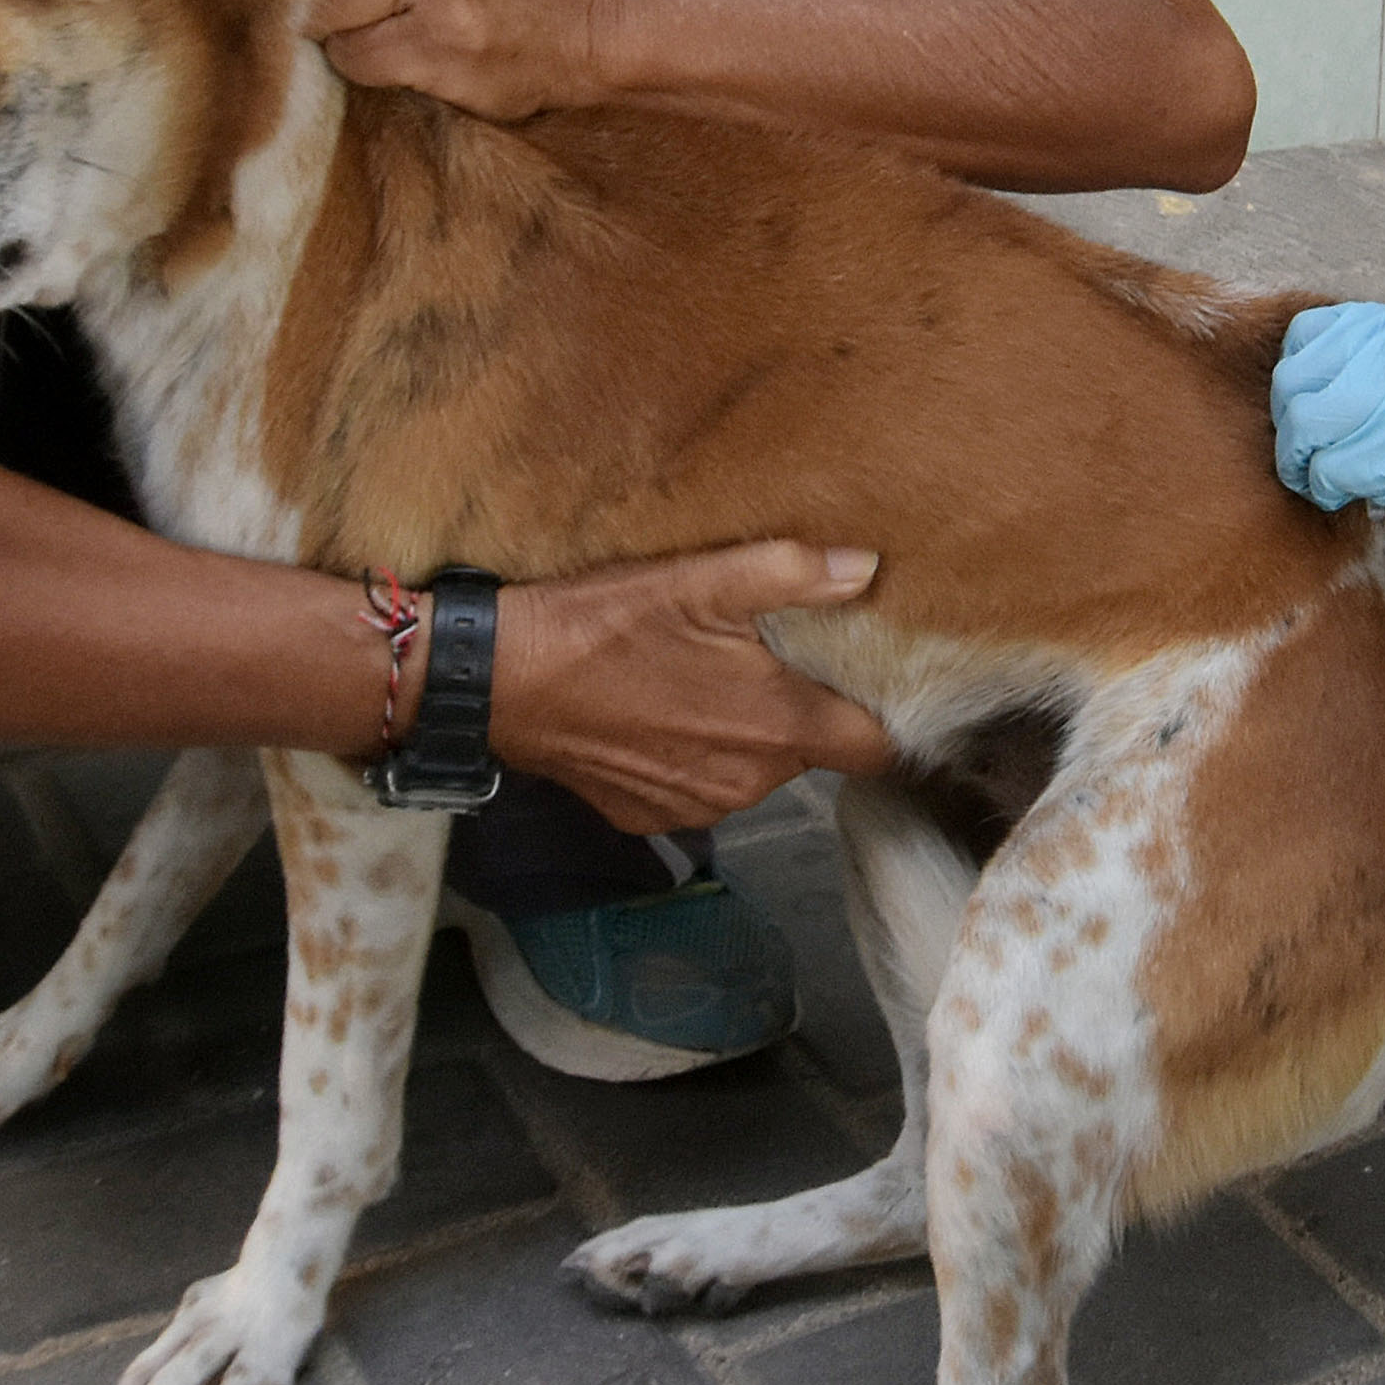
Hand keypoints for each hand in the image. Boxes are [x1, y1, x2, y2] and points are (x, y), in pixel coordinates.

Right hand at [484, 541, 896, 833]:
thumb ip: (793, 573)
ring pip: (752, 771)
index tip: (875, 685)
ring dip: (740, 733)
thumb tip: (867, 568)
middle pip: (808, 753)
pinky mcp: (647, 816)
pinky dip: (689, 756)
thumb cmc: (603, 624)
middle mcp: (747, 783)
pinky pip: (696, 788)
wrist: (498, 680)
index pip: (876, 749)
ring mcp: (695, 807)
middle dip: (797, 709)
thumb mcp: (698, 579)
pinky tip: (657, 712)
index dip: (885, 718)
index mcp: (778, 727)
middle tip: (763, 656)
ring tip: (702, 678)